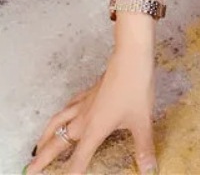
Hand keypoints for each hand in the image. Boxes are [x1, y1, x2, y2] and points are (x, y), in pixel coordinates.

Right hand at [23, 47, 157, 174]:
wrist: (131, 57)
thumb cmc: (136, 88)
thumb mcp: (142, 121)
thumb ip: (143, 148)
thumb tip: (149, 170)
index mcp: (94, 130)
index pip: (78, 160)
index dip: (71, 174)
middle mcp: (84, 118)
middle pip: (57, 142)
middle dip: (43, 158)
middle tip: (28, 170)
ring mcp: (84, 103)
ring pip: (58, 122)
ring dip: (46, 136)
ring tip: (37, 147)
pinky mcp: (89, 91)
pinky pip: (68, 107)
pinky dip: (60, 116)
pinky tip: (63, 115)